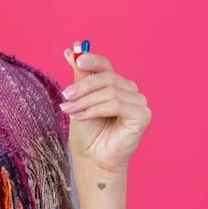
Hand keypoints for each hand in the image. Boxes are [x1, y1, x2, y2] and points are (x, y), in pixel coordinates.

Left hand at [58, 46, 151, 174]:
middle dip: (82, 87)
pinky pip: (116, 105)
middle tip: (64, 96)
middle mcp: (131, 91)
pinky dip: (95, 109)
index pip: (106, 65)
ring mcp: (139, 103)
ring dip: (85, 101)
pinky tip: (81, 117)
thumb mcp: (79, 99)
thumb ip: (80, 76)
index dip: (91, 59)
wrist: (91, 158)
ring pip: (109, 92)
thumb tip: (72, 50)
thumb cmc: (87, 131)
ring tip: (69, 111)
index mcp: (117, 85)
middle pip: (106, 78)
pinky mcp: (142, 116)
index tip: (76, 57)